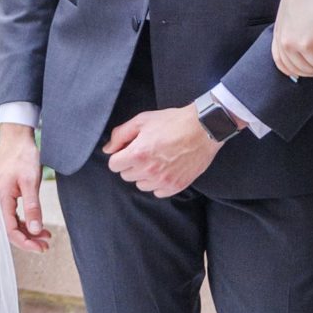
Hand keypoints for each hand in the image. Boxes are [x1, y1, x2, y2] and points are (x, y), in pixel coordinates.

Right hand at [0, 122, 49, 251]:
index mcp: (1, 198)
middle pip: (11, 229)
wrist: (17, 138)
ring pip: (14, 223)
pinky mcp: (9, 194)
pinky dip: (27, 222)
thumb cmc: (23, 156)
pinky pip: (15, 214)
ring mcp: (3, 197)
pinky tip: (39, 225)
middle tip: (46, 246)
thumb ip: (32, 206)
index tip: (40, 248)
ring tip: (47, 237)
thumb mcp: (30, 181)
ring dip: (29, 232)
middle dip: (28, 240)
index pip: (10, 229)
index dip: (24, 242)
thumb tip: (35, 229)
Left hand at [105, 105, 219, 197]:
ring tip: (156, 160)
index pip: (114, 165)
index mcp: (137, 154)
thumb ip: (120, 135)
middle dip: (131, 164)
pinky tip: (166, 169)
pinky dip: (159, 183)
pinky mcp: (176, 186)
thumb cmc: (172, 122)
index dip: (119, 156)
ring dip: (144, 175)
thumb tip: (108, 150)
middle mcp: (149, 170)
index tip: (128, 150)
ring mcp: (163, 180)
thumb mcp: (142, 120)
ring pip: (141, 185)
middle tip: (145, 152)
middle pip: (126, 176)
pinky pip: (158, 192)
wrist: (204, 129)